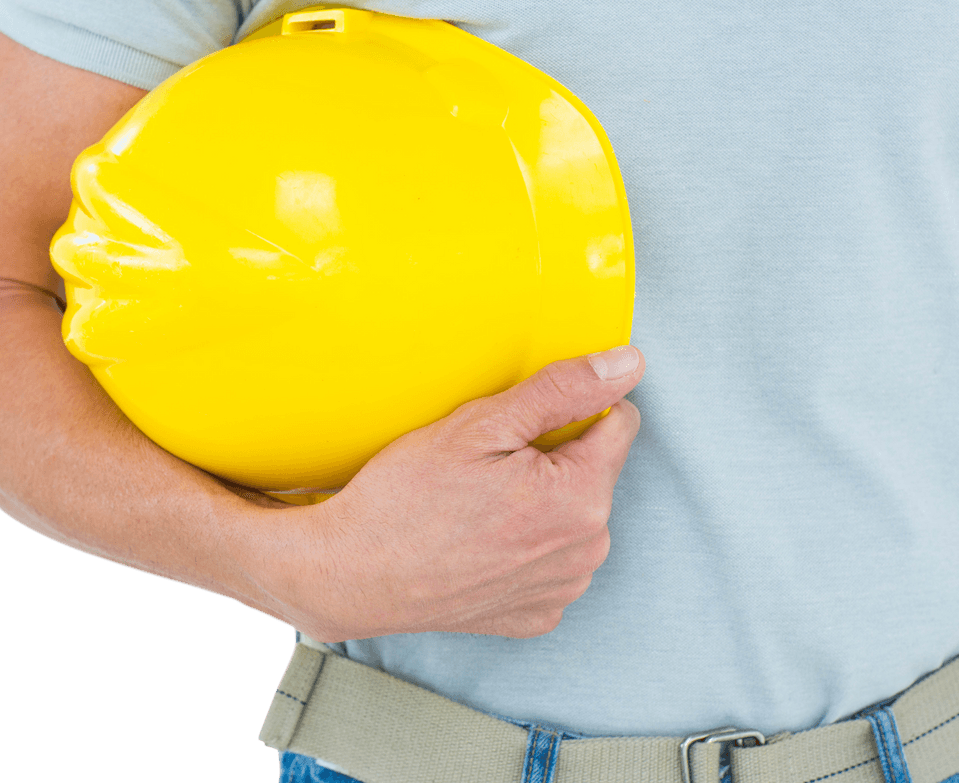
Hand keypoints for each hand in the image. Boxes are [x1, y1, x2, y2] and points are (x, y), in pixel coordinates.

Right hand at [278, 346, 643, 640]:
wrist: (350, 575)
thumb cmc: (405, 498)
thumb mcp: (480, 425)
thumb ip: (562, 391)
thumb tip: (627, 364)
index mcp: (581, 498)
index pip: (619, 423)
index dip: (571, 409)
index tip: (522, 423)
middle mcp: (586, 551)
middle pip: (595, 472)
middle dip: (553, 457)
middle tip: (487, 463)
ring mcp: (563, 590)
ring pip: (575, 517)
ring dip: (542, 502)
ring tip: (477, 503)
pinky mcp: (537, 615)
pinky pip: (551, 561)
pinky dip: (525, 546)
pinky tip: (478, 541)